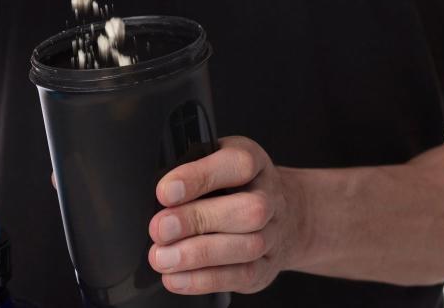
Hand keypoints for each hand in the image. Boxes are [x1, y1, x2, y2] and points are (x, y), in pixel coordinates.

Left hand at [148, 136, 307, 294]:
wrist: (284, 215)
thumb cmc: (236, 187)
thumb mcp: (216, 164)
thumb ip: (191, 173)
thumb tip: (159, 196)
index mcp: (253, 163)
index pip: (236, 164)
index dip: (199, 177)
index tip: (165, 192)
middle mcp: (269, 198)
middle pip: (247, 209)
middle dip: (198, 220)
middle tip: (160, 228)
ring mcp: (272, 235)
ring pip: (246, 246)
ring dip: (198, 255)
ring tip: (162, 257)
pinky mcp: (265, 268)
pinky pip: (240, 276)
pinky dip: (204, 280)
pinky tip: (176, 277)